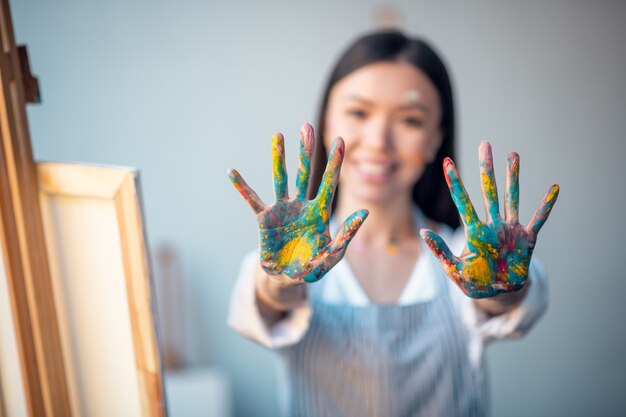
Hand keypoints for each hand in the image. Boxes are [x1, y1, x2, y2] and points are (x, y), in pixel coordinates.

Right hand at [228, 123, 367, 283]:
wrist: (287, 278)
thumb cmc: (312, 266)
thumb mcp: (332, 255)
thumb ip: (347, 235)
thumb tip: (364, 213)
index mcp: (318, 212)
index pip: (329, 183)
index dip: (335, 163)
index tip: (341, 140)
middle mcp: (300, 206)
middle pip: (304, 173)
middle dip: (306, 151)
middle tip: (306, 127)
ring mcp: (281, 210)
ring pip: (280, 179)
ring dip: (278, 158)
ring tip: (277, 135)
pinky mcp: (264, 219)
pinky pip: (251, 200)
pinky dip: (242, 187)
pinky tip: (232, 172)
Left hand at [420, 142, 558, 298]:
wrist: (499, 294)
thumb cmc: (475, 282)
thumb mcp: (454, 269)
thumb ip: (441, 251)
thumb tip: (423, 232)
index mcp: (474, 232)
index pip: (462, 202)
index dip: (455, 182)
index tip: (446, 162)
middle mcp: (492, 225)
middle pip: (488, 191)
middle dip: (486, 170)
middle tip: (484, 145)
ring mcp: (510, 229)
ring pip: (511, 198)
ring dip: (513, 178)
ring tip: (513, 155)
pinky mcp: (527, 239)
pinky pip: (538, 219)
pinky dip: (546, 205)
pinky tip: (554, 188)